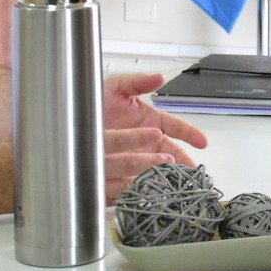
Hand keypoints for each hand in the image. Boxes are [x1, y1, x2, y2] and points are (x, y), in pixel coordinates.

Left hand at [104, 72, 209, 198]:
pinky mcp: (121, 172)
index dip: (189, 134)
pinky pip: (135, 181)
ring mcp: (135, 157)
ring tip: (176, 183)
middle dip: (183, 161)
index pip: (175, 127)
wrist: (68, 124)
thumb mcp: (116, 87)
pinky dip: (145, 186)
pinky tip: (151, 192)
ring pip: (156, 168)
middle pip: (170, 153)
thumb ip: (139, 82)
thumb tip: (160, 78)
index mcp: (150, 121)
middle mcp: (145, 141)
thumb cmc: (93, 103)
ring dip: (166, 174)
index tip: (202, 142)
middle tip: (192, 171)